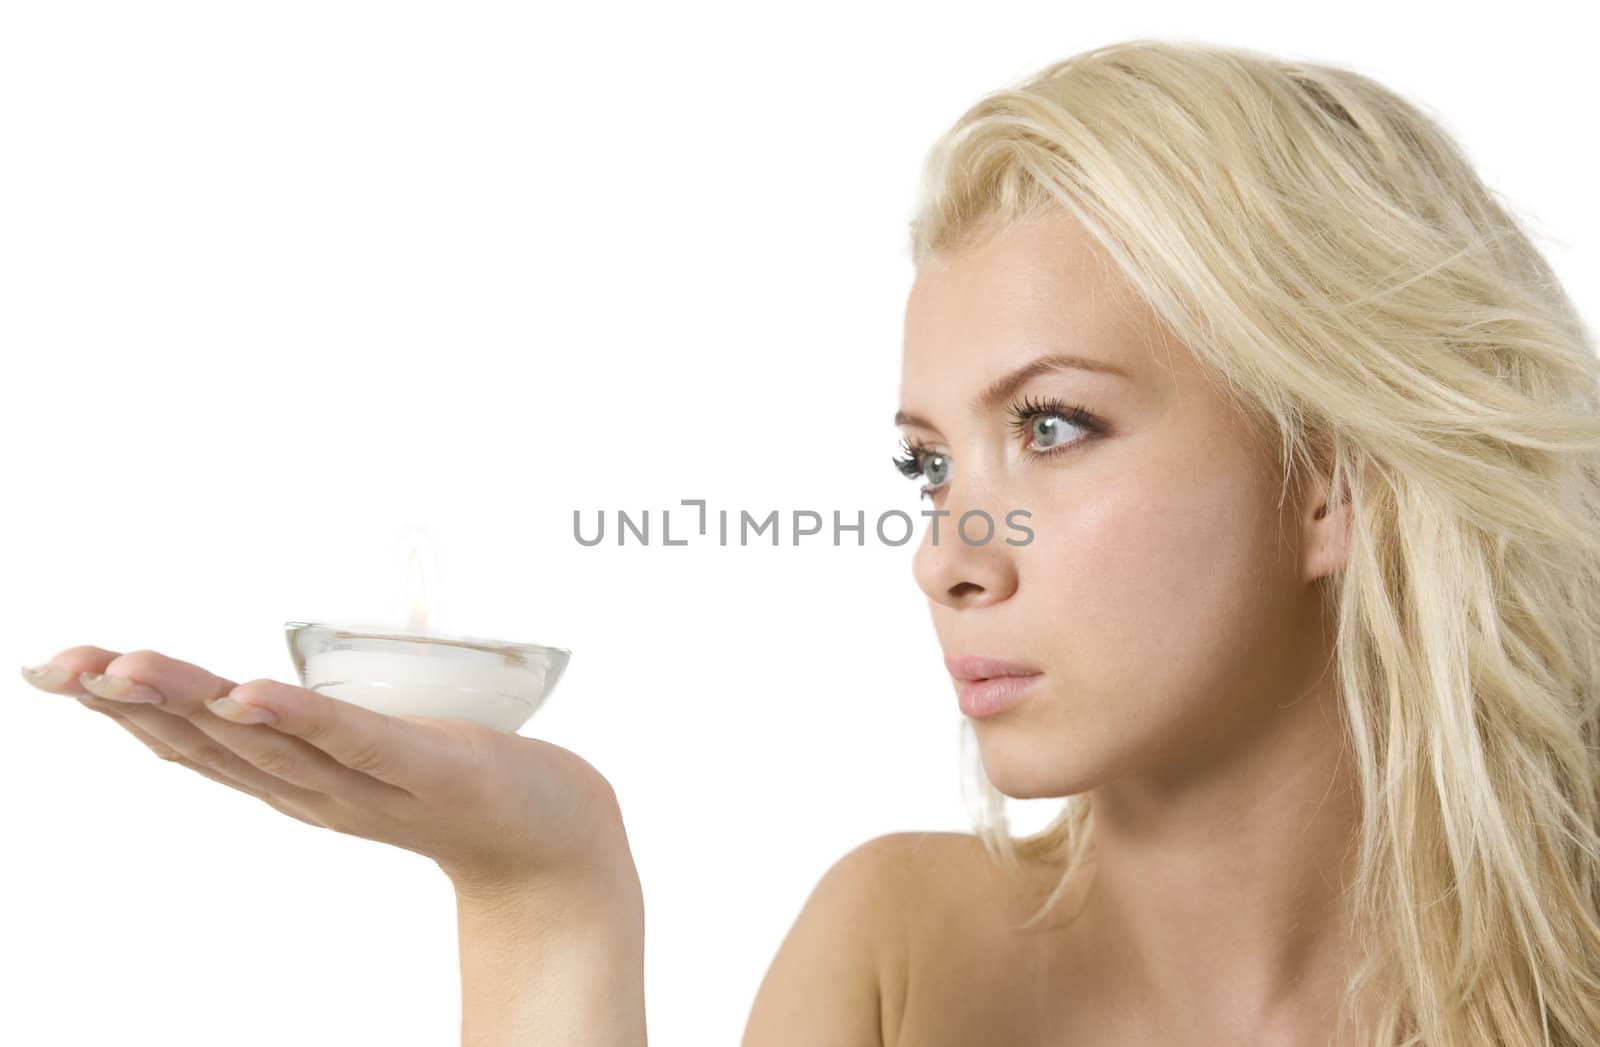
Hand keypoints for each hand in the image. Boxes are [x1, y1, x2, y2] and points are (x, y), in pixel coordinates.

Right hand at [20, 646, 638, 904]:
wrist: (556, 843)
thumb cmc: (465, 781)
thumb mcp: (373, 748)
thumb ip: (320, 721)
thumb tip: (269, 668)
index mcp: (299, 780)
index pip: (196, 745)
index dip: (124, 708)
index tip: (57, 668)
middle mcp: (321, 791)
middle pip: (214, 743)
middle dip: (134, 700)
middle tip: (64, 663)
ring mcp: (375, 786)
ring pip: (272, 743)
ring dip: (196, 702)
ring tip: (131, 665)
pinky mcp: (436, 771)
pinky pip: (362, 742)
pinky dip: (303, 720)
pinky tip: (251, 696)